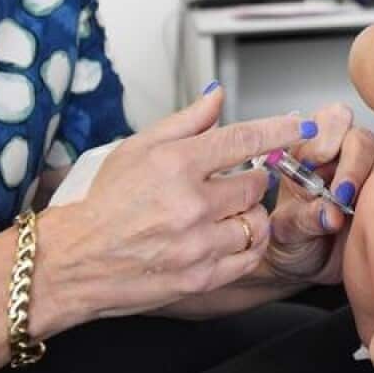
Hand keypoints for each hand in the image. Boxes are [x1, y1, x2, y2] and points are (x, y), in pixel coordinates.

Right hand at [36, 88, 303, 323]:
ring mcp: (196, 244)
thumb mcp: (137, 148)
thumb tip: (217, 95)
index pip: (244, 139)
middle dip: (250, 181)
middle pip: (256, 184)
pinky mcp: (200, 277)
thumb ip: (186, 121)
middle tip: (228, 185)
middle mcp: (189, 203)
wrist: (73, 260)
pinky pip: (249, 258)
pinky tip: (226, 237)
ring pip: (255, 222)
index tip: (300, 126)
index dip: (279, 129)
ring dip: (247, 216)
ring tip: (222, 215)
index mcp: (175, 165)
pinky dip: (246, 246)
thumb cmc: (103, 203)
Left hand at [261, 104, 373, 283]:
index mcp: (309, 150)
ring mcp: (369, 167)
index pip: (326, 121)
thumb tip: (328, 214)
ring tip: (359, 207)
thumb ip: (302, 220)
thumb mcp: (286, 234)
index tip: (315, 165)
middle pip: (360, 136)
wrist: (312, 266)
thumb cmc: (293, 242)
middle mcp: (342, 153)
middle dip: (353, 164)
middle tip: (342, 195)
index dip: (325, 138)